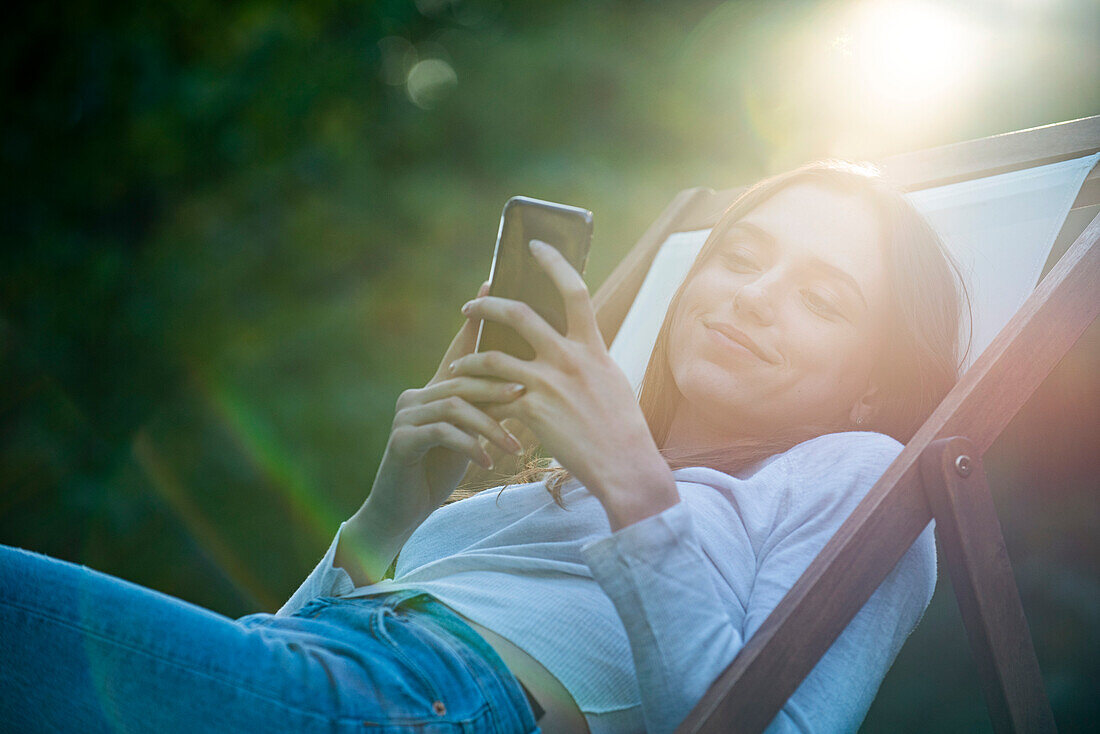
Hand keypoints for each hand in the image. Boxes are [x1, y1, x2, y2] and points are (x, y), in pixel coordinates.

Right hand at [343, 282, 525, 583]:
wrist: (402, 510)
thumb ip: (486, 409)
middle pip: (464, 377)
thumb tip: (523, 384)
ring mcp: (405, 415)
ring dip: (489, 425)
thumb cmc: (440, 471)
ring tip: (513, 446)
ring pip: (456, 405)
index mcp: (435, 388)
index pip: (459, 348)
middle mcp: (416, 393)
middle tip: (527, 393)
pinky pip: (442, 433)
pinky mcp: (401, 440)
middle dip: (498, 386)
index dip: (475, 318)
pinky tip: (487, 463)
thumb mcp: (470, 435)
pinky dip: (469, 445)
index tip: (492, 281)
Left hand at [449, 240, 677, 529]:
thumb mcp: (610, 380)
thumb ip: (587, 357)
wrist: (625, 466)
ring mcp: (548, 383)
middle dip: (487, 306)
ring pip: (492, 358)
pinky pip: (492, 400)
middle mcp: (568, 358)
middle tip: (469, 307)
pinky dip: (478, 404)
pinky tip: (469, 410)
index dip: (554, 262)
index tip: (535, 246)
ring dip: (468, 361)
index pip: (574, 290)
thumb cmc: (621, 428)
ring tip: (457, 366)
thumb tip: (572, 342)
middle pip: (518, 314)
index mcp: (591, 346)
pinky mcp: (531, 411)